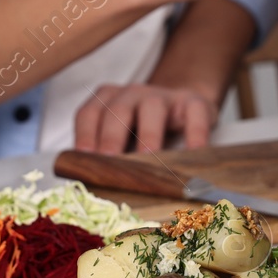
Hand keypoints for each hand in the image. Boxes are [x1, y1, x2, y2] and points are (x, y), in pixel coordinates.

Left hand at [75, 83, 218, 153]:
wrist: (182, 107)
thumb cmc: (143, 129)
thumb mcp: (121, 136)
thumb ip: (105, 154)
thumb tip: (93, 184)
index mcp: (108, 100)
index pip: (89, 113)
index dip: (84, 135)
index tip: (82, 158)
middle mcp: (132, 93)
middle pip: (117, 110)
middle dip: (111, 137)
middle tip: (110, 162)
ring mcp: (163, 96)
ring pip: (152, 107)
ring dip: (148, 135)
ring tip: (148, 158)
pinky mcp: (193, 103)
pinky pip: (194, 114)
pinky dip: (195, 133)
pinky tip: (194, 153)